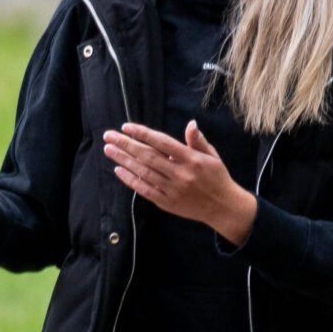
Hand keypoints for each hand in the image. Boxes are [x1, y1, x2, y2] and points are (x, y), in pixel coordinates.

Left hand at [101, 121, 257, 245]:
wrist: (223, 207)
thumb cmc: (217, 178)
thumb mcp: (211, 156)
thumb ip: (198, 141)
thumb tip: (190, 124)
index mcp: (192, 159)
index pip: (162, 142)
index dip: (143, 133)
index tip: (126, 127)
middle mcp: (181, 174)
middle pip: (148, 156)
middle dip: (126, 144)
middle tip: (108, 135)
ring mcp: (172, 189)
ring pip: (143, 172)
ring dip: (123, 160)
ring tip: (108, 149)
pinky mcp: (166, 203)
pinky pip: (144, 190)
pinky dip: (130, 180)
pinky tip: (118, 169)